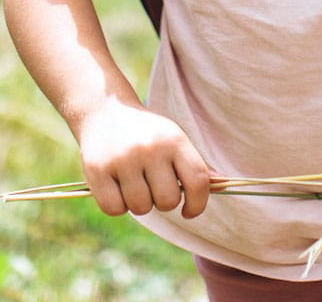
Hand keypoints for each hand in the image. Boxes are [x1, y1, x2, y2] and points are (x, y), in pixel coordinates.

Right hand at [75, 99, 212, 218]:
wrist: (104, 110)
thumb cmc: (146, 133)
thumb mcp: (173, 139)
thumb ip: (195, 164)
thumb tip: (224, 184)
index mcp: (174, 140)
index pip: (197, 182)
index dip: (198, 204)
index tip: (189, 211)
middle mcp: (150, 148)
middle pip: (167, 201)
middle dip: (162, 201)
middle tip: (152, 186)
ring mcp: (122, 159)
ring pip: (140, 207)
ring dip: (138, 203)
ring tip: (133, 182)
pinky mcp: (97, 170)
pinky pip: (114, 209)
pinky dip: (116, 205)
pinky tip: (116, 187)